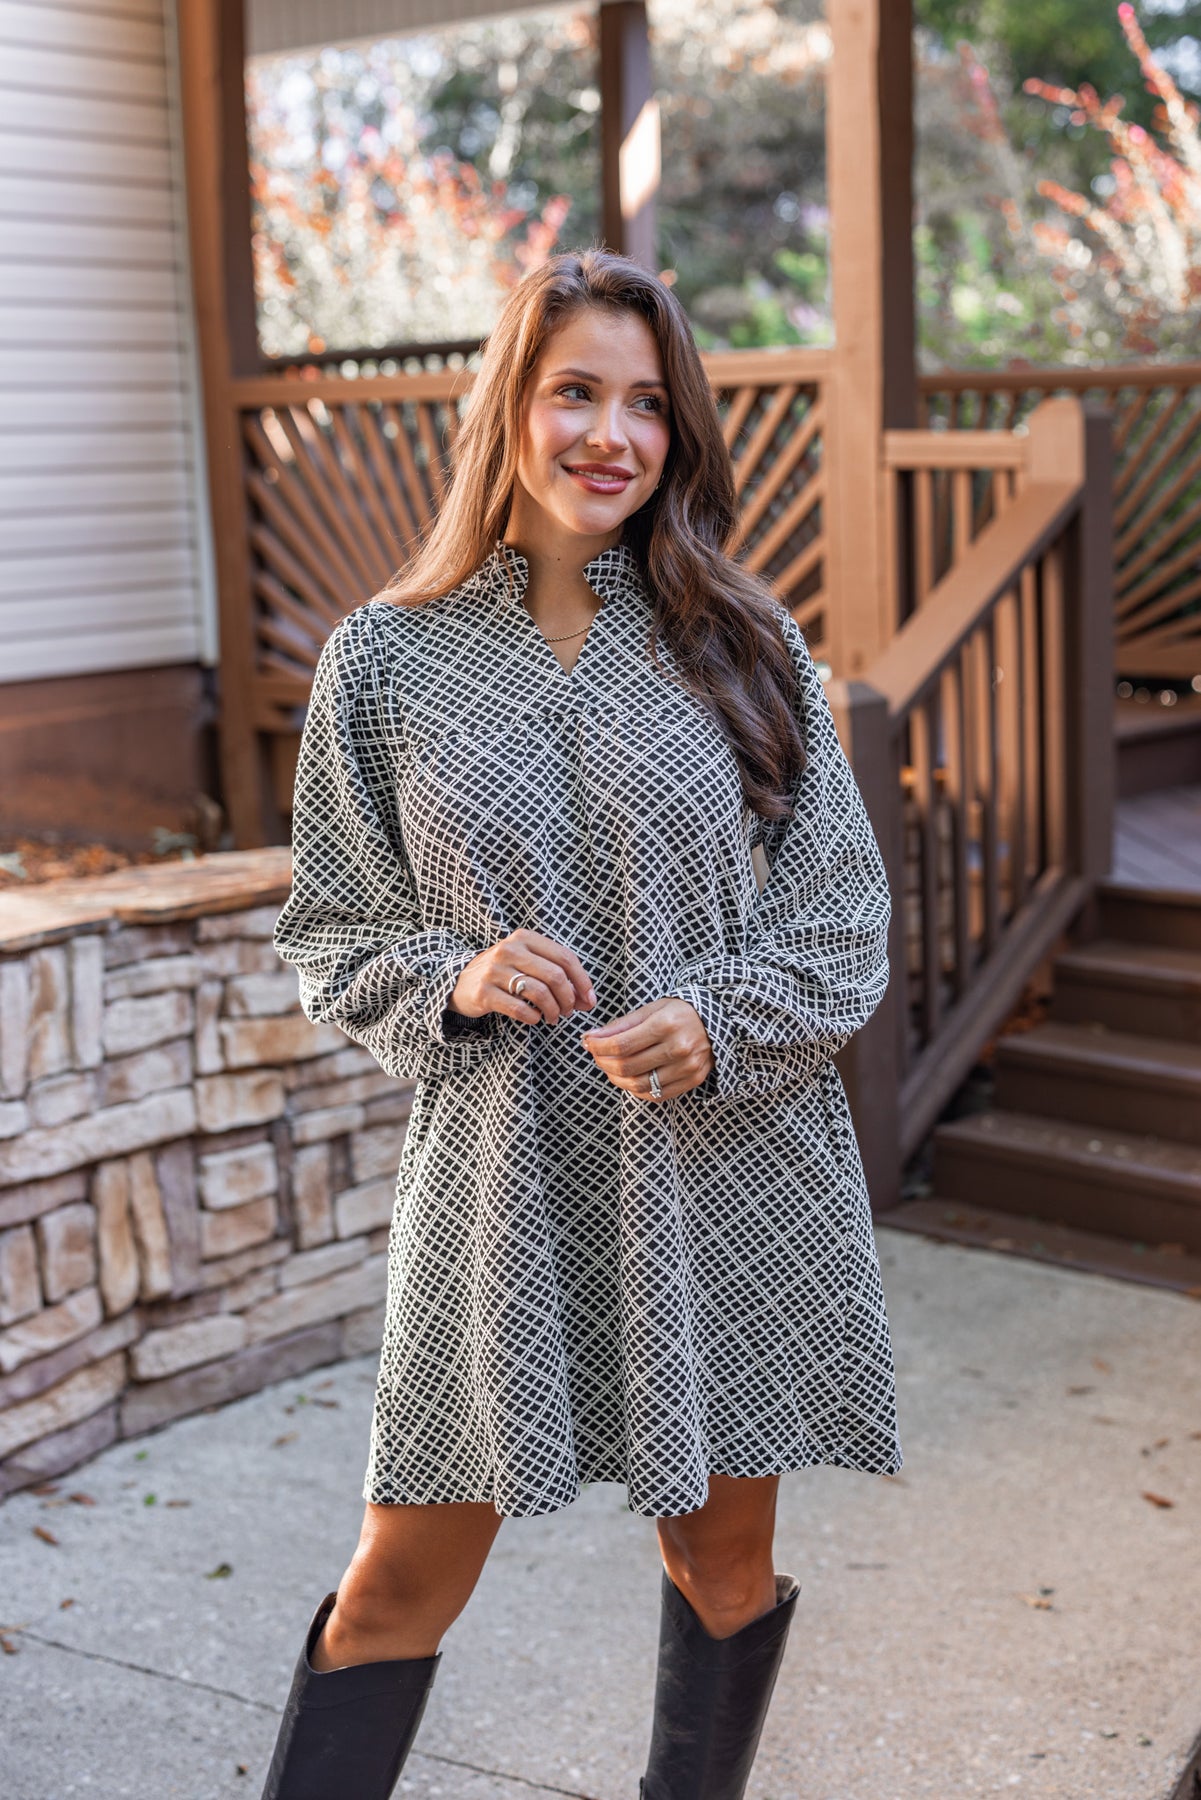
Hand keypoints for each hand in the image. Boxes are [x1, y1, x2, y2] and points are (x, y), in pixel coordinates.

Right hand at [449, 929, 596, 1025]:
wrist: (460, 982)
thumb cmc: (503, 973)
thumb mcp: (527, 963)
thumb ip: (557, 975)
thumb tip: (588, 1000)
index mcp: (525, 938)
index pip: (565, 957)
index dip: (582, 981)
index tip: (588, 1000)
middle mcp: (509, 949)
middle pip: (555, 976)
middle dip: (568, 999)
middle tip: (568, 1011)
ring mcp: (494, 970)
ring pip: (540, 993)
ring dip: (553, 1010)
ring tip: (553, 1018)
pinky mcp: (484, 992)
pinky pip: (520, 1008)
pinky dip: (533, 1017)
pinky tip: (534, 1019)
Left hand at [580, 998, 713, 1100]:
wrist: (718, 1021)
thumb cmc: (679, 1012)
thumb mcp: (652, 1009)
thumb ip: (622, 1025)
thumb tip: (592, 1038)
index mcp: (666, 1024)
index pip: (621, 1044)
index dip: (598, 1047)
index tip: (587, 1043)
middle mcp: (678, 1047)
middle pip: (627, 1067)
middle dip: (604, 1062)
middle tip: (596, 1055)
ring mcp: (687, 1067)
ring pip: (639, 1084)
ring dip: (616, 1079)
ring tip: (610, 1068)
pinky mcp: (692, 1081)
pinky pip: (656, 1094)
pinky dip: (636, 1089)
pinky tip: (629, 1078)